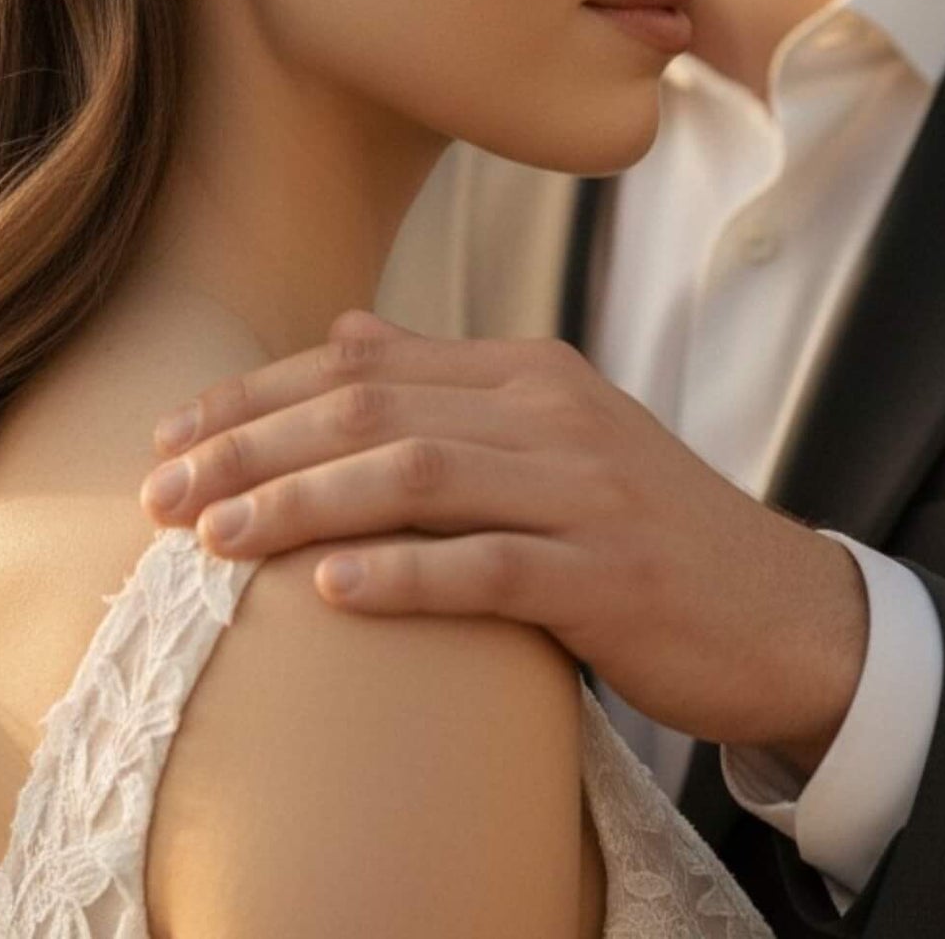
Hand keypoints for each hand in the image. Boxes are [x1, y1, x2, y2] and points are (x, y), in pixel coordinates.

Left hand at [139, 307, 868, 772]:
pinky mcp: (610, 576)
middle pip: (372, 409)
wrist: (784, 611)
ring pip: (417, 476)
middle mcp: (551, 412)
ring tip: (213, 537)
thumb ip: (449, 384)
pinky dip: (403, 574)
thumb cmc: (646, 528)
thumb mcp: (552, 435)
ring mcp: (585, 491)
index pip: (365, 363)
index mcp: (528, 371)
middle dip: (252, 447)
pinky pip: (489, 567)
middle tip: (160, 492)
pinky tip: (328, 591)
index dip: (257, 396)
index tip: (173, 435)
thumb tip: (345, 332)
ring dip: (301, 504)